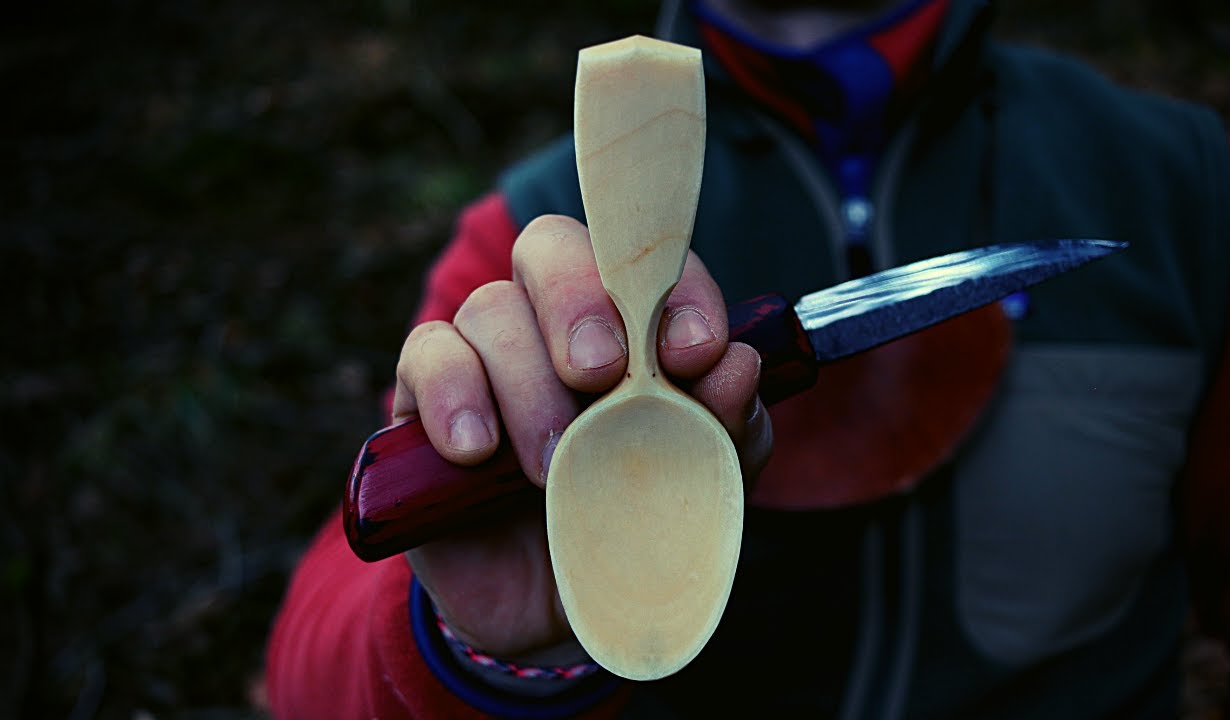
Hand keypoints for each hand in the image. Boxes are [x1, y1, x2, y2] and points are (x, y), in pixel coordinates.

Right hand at [392, 214, 771, 659]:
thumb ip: (723, 427)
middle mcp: (549, 323)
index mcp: (624, 326)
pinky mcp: (424, 398)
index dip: (672, 288)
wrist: (550, 607)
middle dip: (581, 304)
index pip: (643, 265)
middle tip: (600, 375)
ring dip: (528, 384)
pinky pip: (426, 356)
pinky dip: (455, 394)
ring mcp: (483, 355)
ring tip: (549, 467)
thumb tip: (739, 364)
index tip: (695, 350)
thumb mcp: (693, 485)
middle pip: (550, 247)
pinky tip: (476, 450)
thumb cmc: (627, 524)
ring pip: (492, 309)